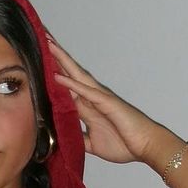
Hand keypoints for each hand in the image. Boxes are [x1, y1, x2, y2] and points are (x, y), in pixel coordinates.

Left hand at [45, 34, 165, 164]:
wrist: (146, 147)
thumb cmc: (125, 144)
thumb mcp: (93, 144)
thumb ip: (80, 139)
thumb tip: (65, 140)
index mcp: (88, 108)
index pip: (67, 87)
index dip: (54, 74)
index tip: (40, 62)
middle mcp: (92, 98)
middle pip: (71, 73)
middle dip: (57, 58)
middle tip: (43, 39)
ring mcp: (100, 98)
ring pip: (77, 75)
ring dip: (63, 61)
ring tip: (49, 45)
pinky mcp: (107, 103)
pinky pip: (86, 92)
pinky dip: (71, 84)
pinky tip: (58, 76)